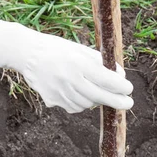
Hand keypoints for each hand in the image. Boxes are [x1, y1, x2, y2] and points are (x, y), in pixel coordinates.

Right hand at [0, 19, 132, 112]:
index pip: (106, 80)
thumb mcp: (80, 50)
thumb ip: (101, 63)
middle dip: (117, 101)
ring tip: (91, 88)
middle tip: (128, 104)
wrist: (27, 54)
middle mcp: (69, 79)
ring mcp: (60, 92)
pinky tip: (76, 91)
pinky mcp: (53, 101)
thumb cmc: (57, 49)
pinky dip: (81, 102)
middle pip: (100, 97)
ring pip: (88, 104)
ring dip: (96, 100)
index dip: (121, 87)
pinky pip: (75, 107)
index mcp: (78, 63)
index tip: (129, 90)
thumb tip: (121, 76)